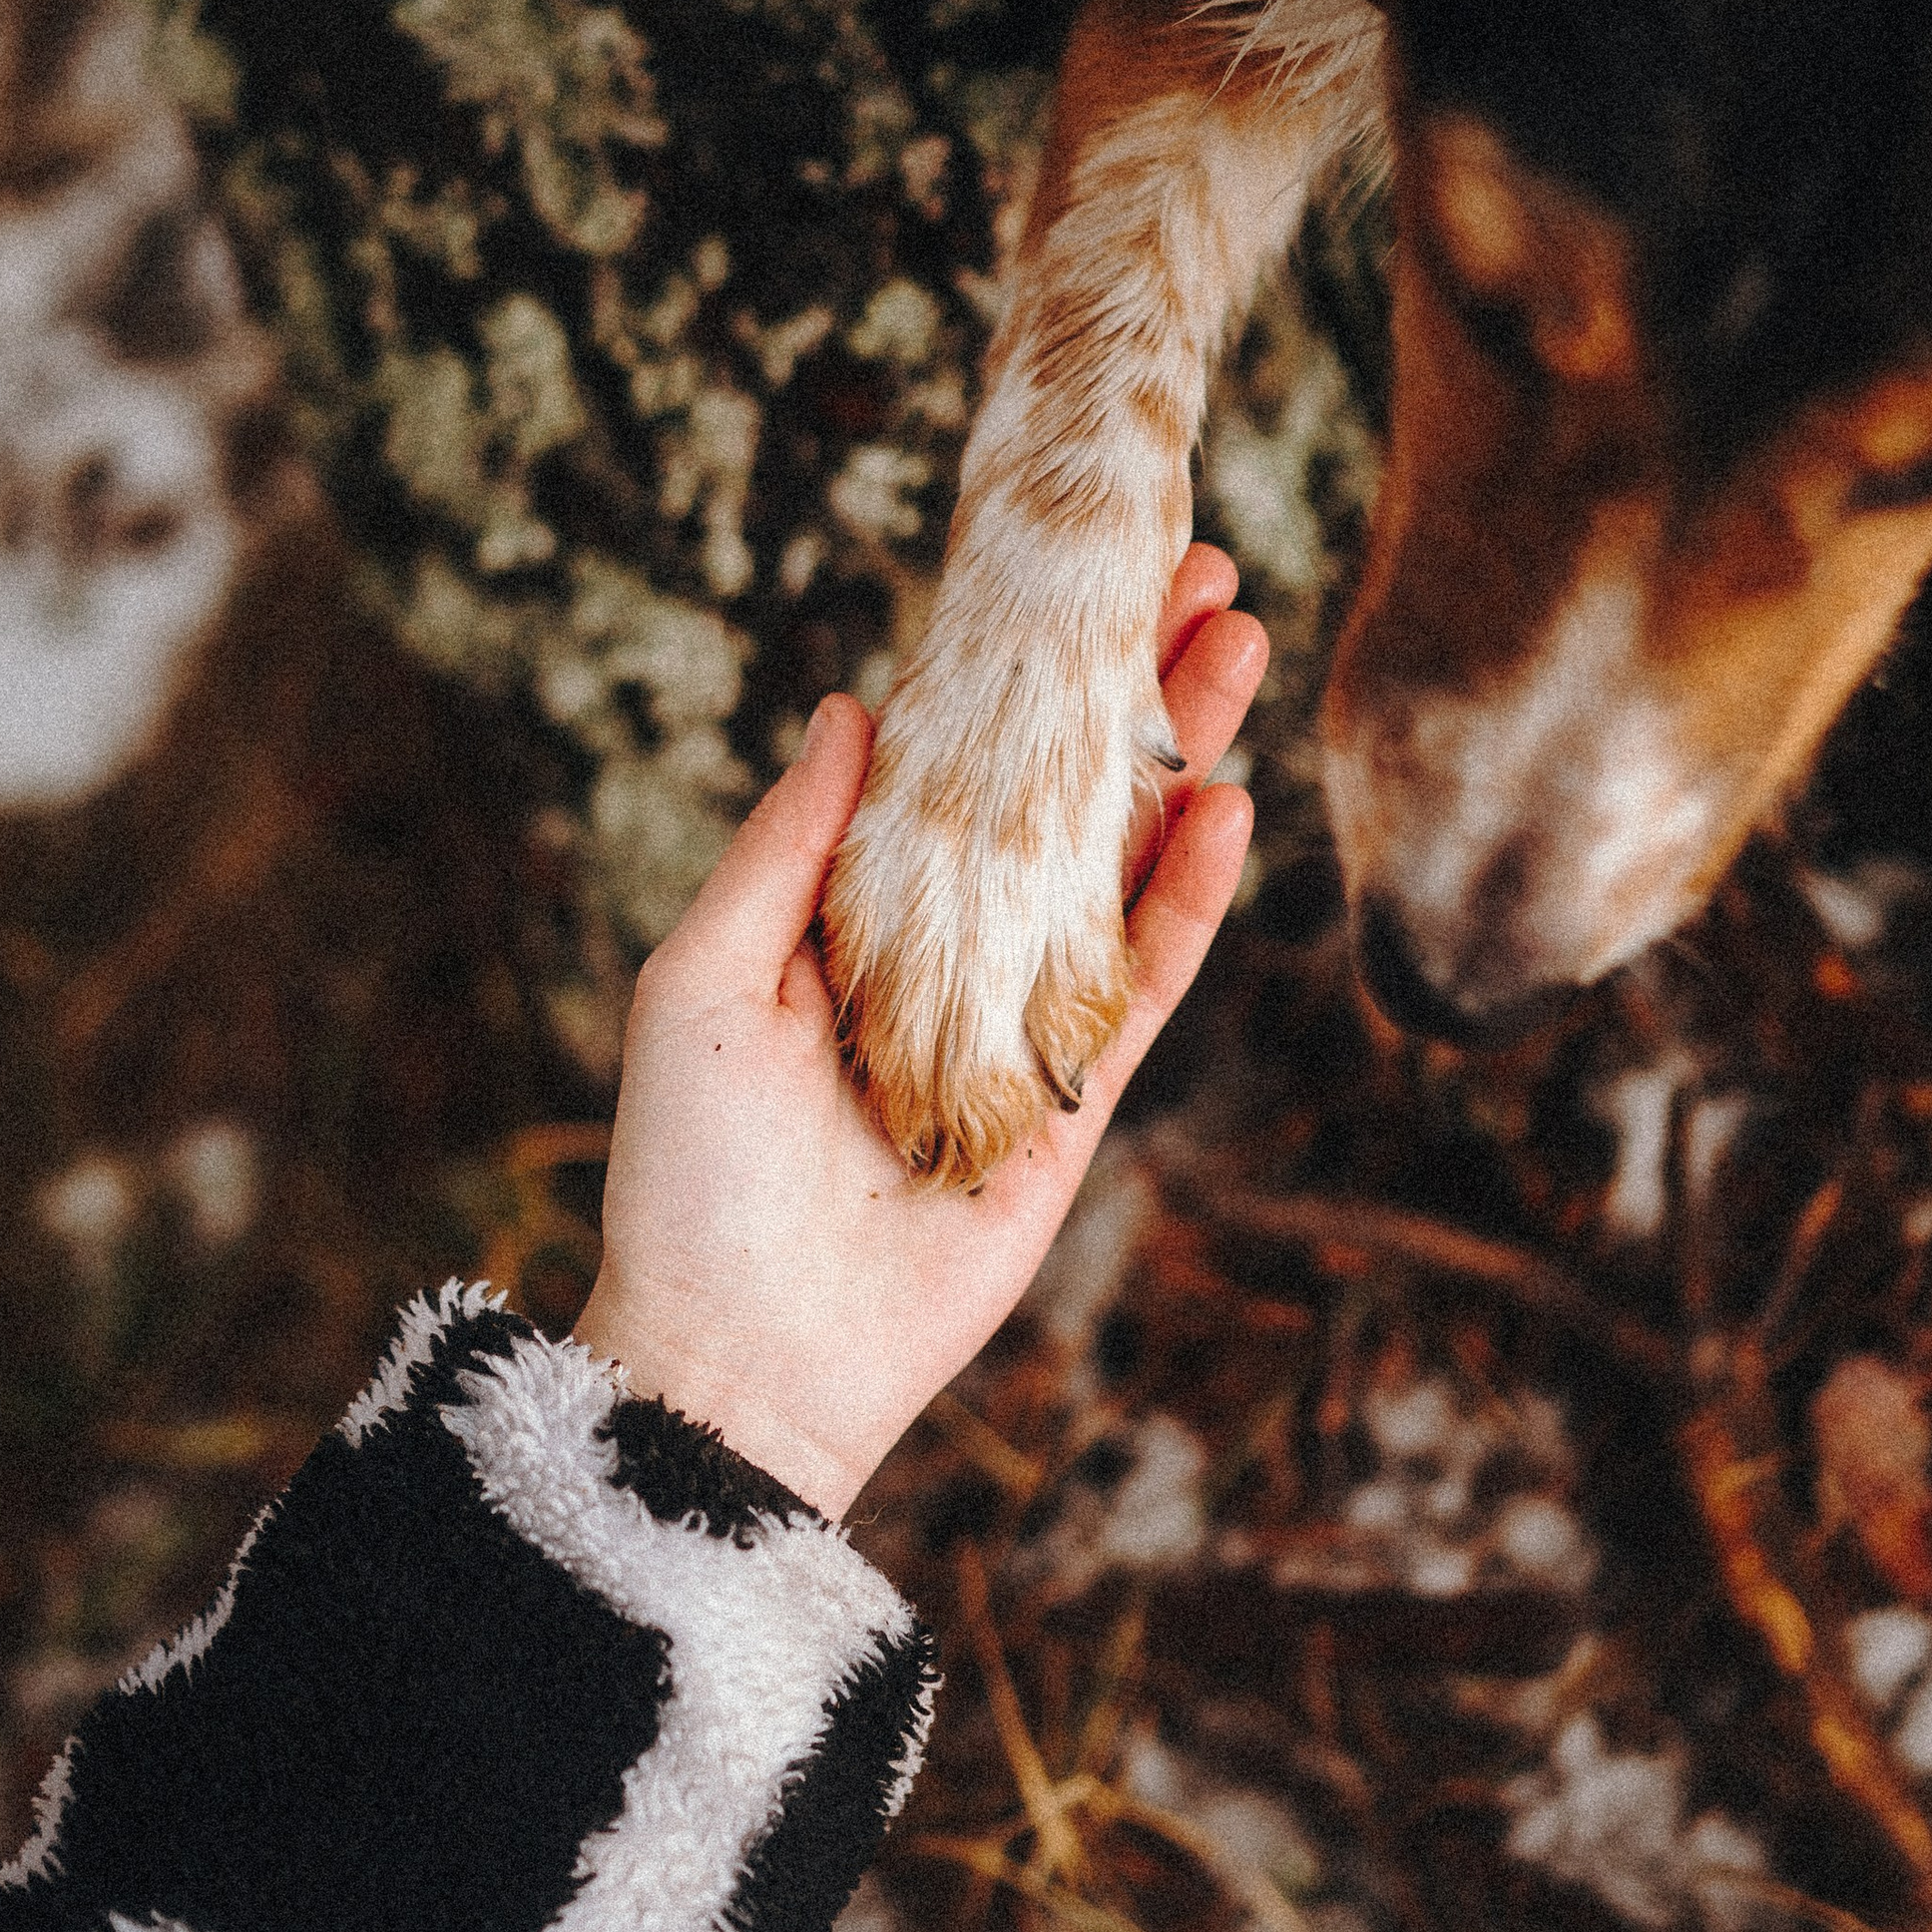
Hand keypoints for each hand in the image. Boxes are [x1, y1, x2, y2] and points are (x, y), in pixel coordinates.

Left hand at [577, 548, 1264, 1517]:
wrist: (743, 1357)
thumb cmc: (689, 1174)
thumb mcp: (701, 983)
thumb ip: (788, 848)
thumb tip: (854, 705)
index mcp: (850, 913)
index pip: (951, 761)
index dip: (1013, 670)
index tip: (1068, 575)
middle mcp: (946, 950)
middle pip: (1060, 792)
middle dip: (1129, 686)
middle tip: (1203, 574)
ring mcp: (1020, 1022)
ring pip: (1121, 864)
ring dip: (1183, 756)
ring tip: (1241, 646)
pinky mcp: (1075, 1103)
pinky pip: (1143, 982)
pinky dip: (1189, 897)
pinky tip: (1230, 804)